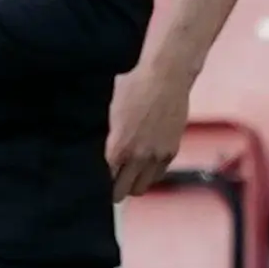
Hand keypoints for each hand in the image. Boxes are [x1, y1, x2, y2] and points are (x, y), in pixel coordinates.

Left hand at [105, 62, 190, 199]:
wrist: (165, 76)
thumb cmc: (132, 88)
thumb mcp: (109, 112)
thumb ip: (106, 138)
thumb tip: (99, 152)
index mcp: (118, 147)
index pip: (105, 180)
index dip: (99, 182)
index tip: (96, 182)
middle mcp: (138, 156)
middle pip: (122, 191)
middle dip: (115, 190)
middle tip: (110, 185)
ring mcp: (157, 155)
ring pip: (142, 187)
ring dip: (133, 184)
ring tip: (127, 176)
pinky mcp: (172, 150)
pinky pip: (158, 175)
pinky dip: (150, 175)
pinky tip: (143, 166)